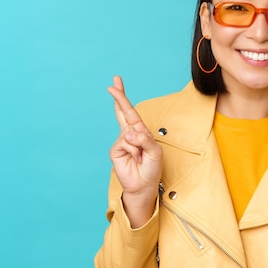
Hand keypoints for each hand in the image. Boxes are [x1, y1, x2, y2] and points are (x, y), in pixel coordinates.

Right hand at [108, 76, 162, 220]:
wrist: (143, 185)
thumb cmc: (152, 168)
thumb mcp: (155, 151)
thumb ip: (144, 139)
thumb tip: (128, 132)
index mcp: (140, 131)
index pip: (130, 111)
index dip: (123, 98)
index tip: (116, 82)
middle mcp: (130, 134)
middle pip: (122, 112)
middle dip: (118, 97)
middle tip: (112, 83)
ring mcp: (122, 141)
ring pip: (129, 133)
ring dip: (138, 144)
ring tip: (141, 156)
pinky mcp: (115, 150)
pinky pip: (125, 142)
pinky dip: (133, 149)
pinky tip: (135, 158)